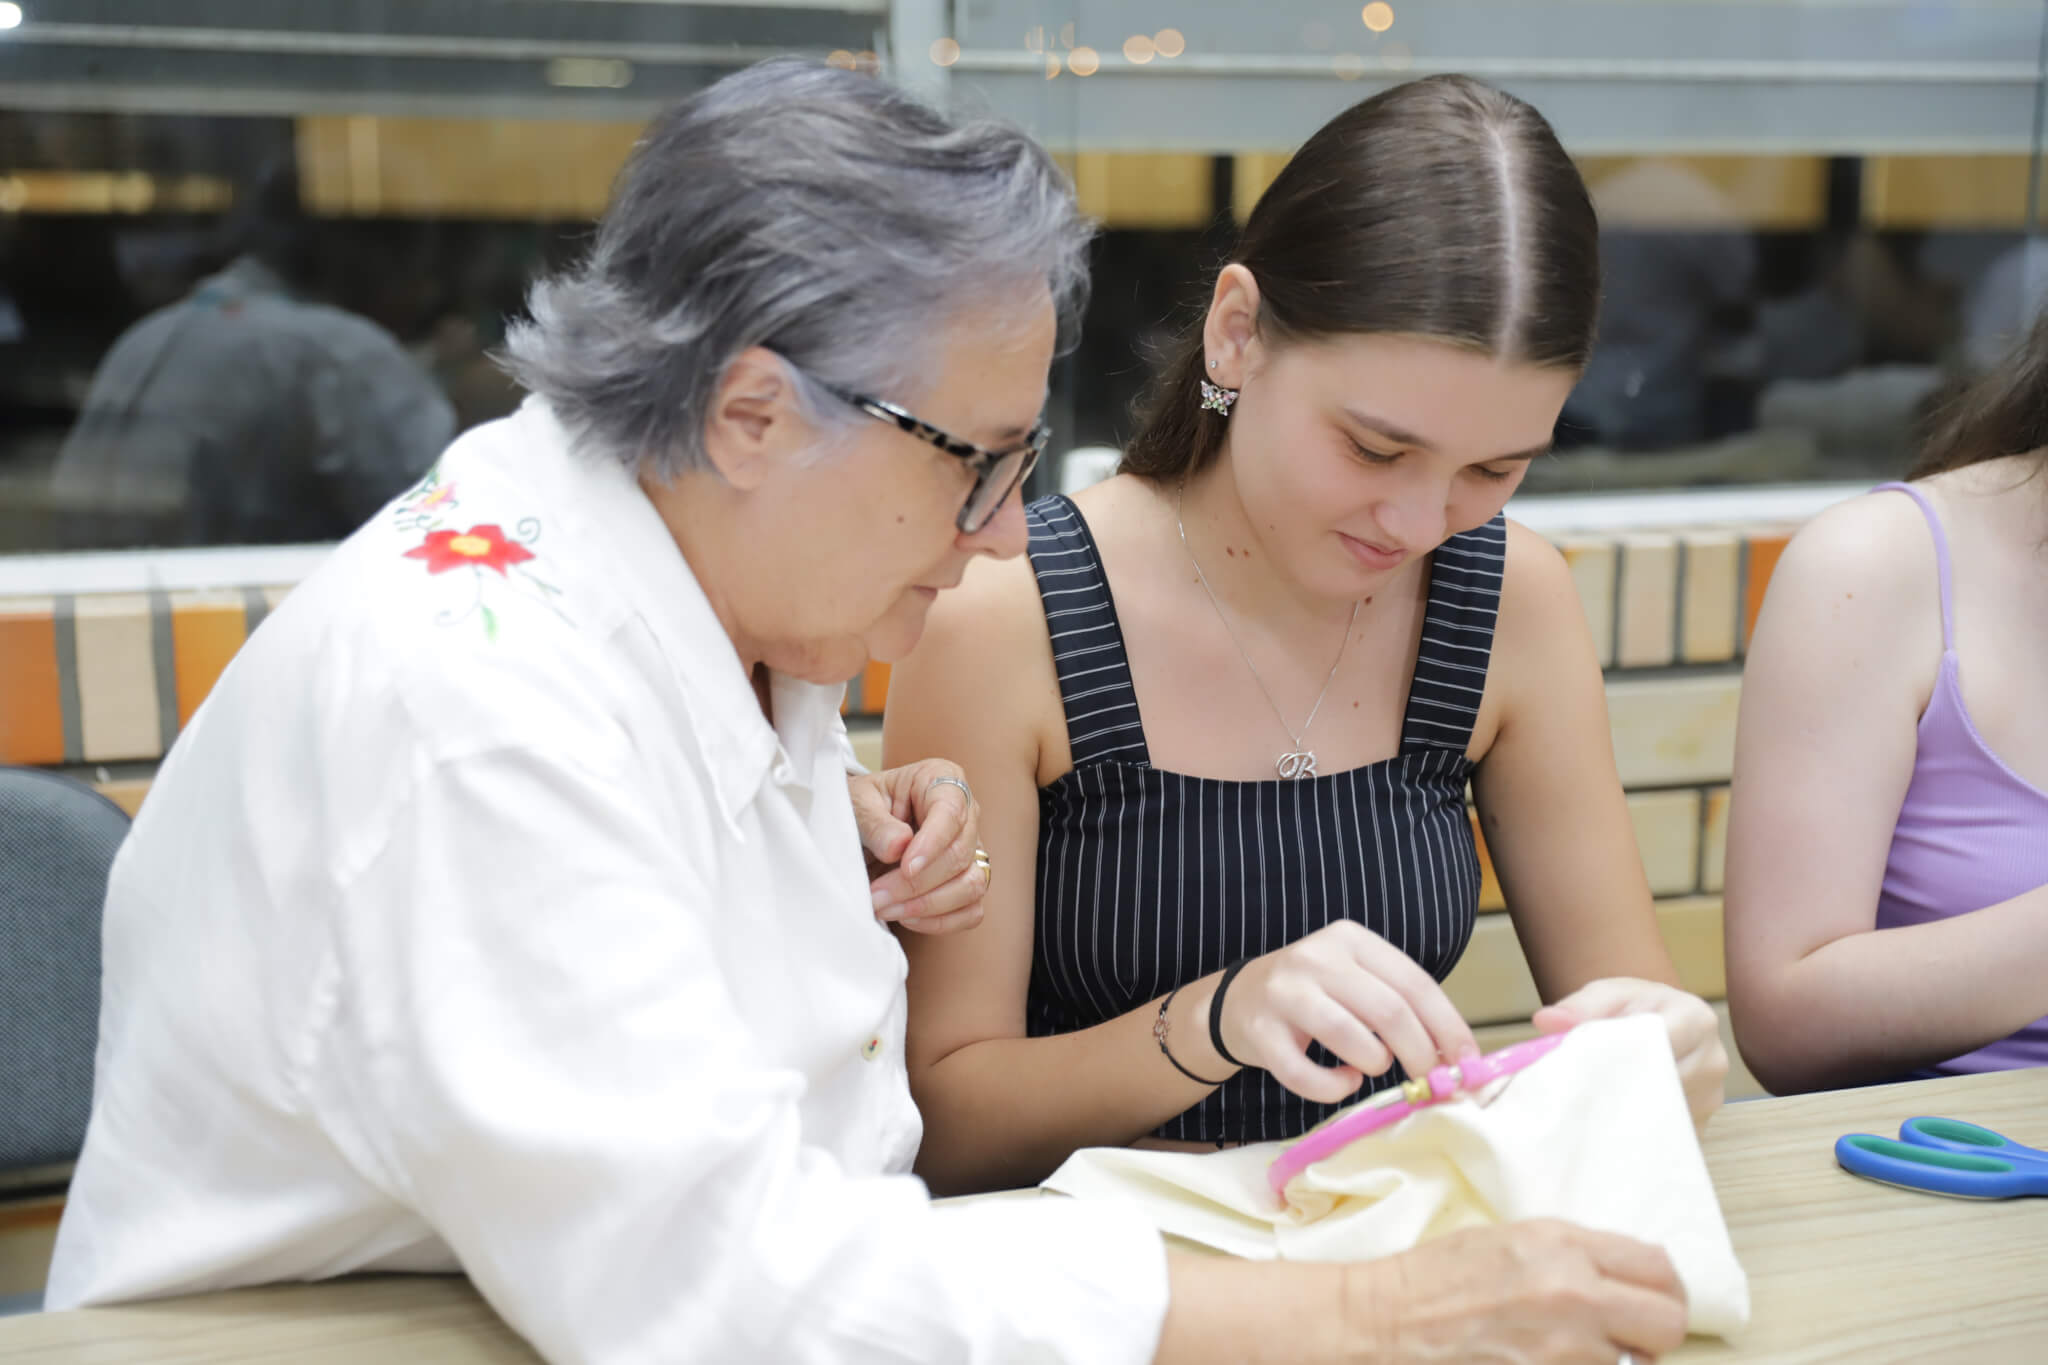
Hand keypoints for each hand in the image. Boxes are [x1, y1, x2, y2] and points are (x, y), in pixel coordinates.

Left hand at [849, 760, 989, 935]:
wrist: (860, 829)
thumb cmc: (862, 807)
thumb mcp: (857, 804)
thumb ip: (875, 822)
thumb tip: (899, 847)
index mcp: (941, 779)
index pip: (951, 811)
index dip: (932, 843)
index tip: (905, 867)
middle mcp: (965, 814)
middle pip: (960, 854)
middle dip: (917, 883)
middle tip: (876, 896)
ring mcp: (971, 850)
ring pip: (971, 885)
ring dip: (927, 905)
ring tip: (885, 908)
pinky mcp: (968, 882)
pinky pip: (971, 910)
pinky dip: (940, 921)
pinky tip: (907, 917)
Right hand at [1217, 922, 1479, 1104]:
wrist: (1238, 1001)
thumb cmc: (1314, 996)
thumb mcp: (1356, 981)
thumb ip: (1401, 1006)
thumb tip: (1459, 1056)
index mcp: (1351, 939)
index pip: (1415, 982)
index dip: (1448, 1026)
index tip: (1468, 1063)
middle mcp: (1316, 957)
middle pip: (1389, 1010)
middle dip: (1420, 1054)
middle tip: (1429, 1081)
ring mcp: (1284, 992)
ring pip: (1351, 1037)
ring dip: (1375, 1064)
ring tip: (1370, 1067)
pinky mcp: (1260, 1032)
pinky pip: (1306, 1074)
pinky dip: (1334, 1087)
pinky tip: (1340, 1080)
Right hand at [1360, 1219, 1688, 1362]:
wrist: (1386, 1324)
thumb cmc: (1436, 1279)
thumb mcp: (1511, 1239)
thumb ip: (1577, 1255)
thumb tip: (1627, 1278)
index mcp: (1563, 1247)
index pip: (1660, 1269)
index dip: (1660, 1288)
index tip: (1648, 1298)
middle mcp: (1575, 1297)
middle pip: (1669, 1322)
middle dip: (1654, 1329)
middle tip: (1627, 1332)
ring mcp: (1566, 1353)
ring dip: (1617, 1359)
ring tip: (1577, 1351)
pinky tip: (1556, 1362)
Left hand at [1534, 978, 1726, 1129]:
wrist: (1656, 1024)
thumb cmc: (1632, 1008)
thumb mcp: (1606, 995)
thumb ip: (1580, 1006)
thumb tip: (1548, 1021)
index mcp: (1696, 1018)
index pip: (1659, 1041)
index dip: (1619, 1053)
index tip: (1586, 1062)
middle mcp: (1712, 1059)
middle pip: (1660, 1081)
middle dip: (1617, 1085)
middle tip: (1578, 1089)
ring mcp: (1710, 1098)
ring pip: (1659, 1112)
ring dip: (1624, 1109)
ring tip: (1591, 1102)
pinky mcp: (1699, 1126)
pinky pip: (1662, 1132)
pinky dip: (1634, 1127)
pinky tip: (1609, 1119)